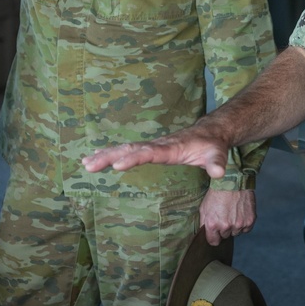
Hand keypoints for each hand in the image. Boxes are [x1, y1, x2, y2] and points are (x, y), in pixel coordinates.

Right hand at [81, 124, 229, 178]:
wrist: (210, 132)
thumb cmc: (212, 145)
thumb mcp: (218, 154)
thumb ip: (217, 163)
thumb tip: (219, 172)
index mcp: (170, 148)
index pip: (149, 152)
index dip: (134, 158)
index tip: (118, 165)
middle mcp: (157, 145)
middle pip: (129, 149)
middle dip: (109, 156)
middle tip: (89, 165)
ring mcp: (151, 146)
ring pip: (124, 148)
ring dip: (104, 155)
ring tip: (85, 163)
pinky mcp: (148, 149)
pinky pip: (126, 150)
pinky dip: (109, 153)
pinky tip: (94, 158)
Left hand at [200, 189, 255, 245]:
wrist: (232, 180)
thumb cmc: (217, 192)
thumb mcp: (204, 207)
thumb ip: (204, 223)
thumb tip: (205, 234)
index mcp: (213, 224)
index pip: (214, 242)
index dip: (214, 236)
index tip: (215, 232)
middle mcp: (226, 226)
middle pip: (225, 236)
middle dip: (224, 229)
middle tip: (224, 216)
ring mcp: (239, 224)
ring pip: (236, 232)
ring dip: (235, 226)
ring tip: (233, 212)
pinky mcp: (250, 220)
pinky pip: (246, 229)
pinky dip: (244, 223)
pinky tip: (240, 213)